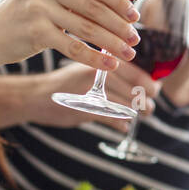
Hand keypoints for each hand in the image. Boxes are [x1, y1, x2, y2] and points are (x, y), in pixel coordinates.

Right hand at [0, 0, 141, 71]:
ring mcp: (38, 6)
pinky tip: (109, 65)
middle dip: (120, 25)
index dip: (119, 2)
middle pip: (94, 7)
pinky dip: (95, 58)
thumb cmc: (29, 14)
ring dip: (112, 43)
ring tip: (128, 54)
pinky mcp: (35, 31)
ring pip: (87, 28)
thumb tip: (124, 7)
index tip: (135, 16)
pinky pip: (73, 47)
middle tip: (135, 39)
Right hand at [30, 61, 160, 130]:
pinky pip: (113, 119)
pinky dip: (122, 124)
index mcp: (100, 62)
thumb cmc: (65, 84)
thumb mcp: (87, 70)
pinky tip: (124, 127)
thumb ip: (111, 72)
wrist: (33, 96)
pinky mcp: (85, 111)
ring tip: (141, 116)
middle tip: (149, 108)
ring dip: (138, 113)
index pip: (135, 72)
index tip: (155, 90)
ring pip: (127, 106)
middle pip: (135, 90)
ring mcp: (92, 93)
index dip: (150, 83)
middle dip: (147, 101)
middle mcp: (98, 75)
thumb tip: (141, 80)